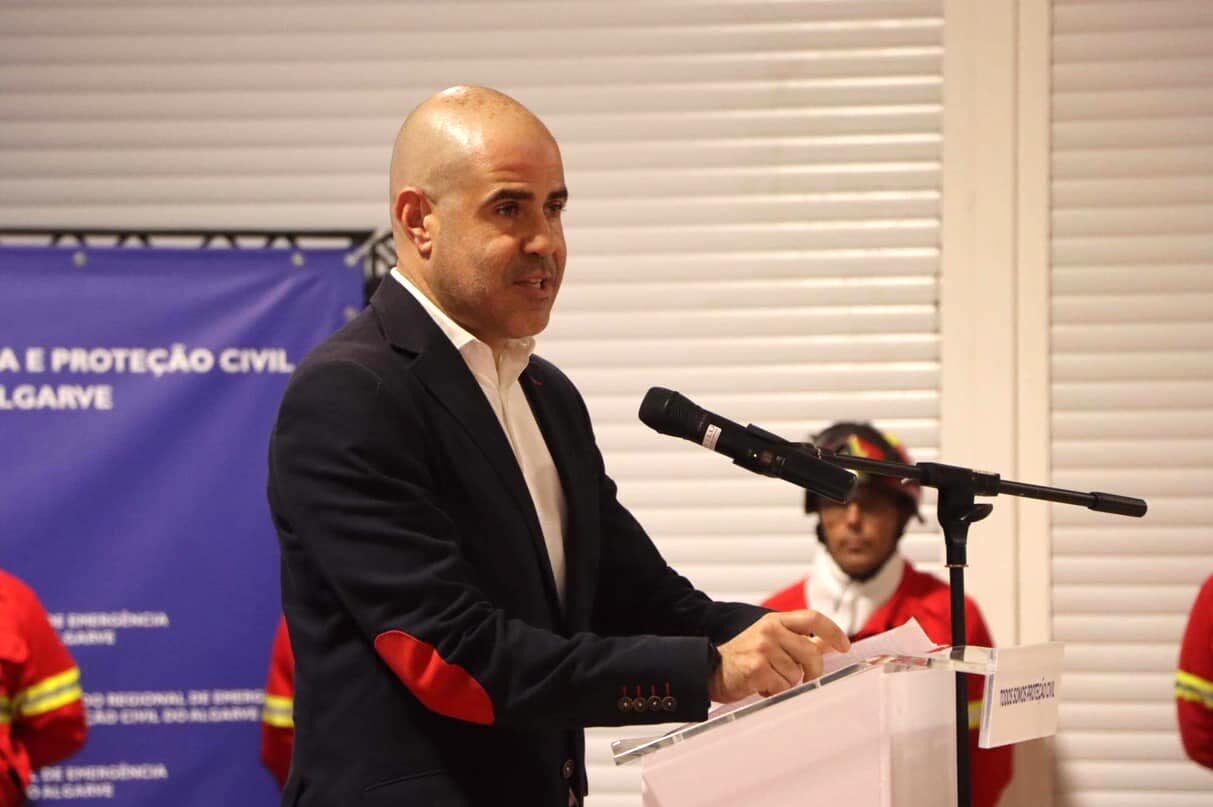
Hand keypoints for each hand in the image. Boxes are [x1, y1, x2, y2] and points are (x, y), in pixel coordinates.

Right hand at [707, 610, 849, 702]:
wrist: (709, 670)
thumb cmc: (743, 657)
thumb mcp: (771, 640)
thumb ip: (800, 640)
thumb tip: (828, 643)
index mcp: (775, 620)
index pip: (813, 618)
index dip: (833, 631)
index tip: (844, 646)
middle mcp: (770, 630)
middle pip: (811, 652)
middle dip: (812, 671)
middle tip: (802, 678)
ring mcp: (763, 648)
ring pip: (797, 674)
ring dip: (787, 683)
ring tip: (769, 679)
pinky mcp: (757, 668)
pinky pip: (783, 687)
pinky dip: (775, 692)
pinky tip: (761, 687)